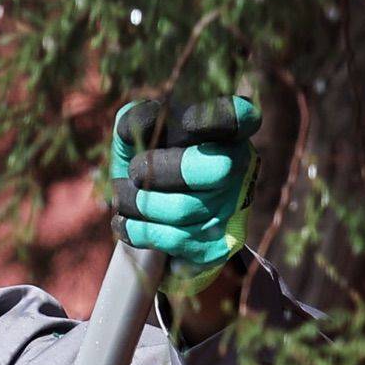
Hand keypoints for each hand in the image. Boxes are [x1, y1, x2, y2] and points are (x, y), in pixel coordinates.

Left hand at [108, 93, 251, 271]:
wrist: (155, 218)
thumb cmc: (151, 161)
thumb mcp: (140, 134)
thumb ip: (138, 118)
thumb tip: (148, 120)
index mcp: (227, 132)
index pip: (240, 118)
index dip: (217, 121)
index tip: (186, 123)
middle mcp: (240, 168)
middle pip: (212, 169)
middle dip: (159, 170)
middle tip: (135, 171)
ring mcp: (233, 210)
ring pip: (183, 209)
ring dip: (139, 203)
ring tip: (124, 195)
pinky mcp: (218, 247)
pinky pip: (173, 240)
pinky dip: (138, 229)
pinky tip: (125, 221)